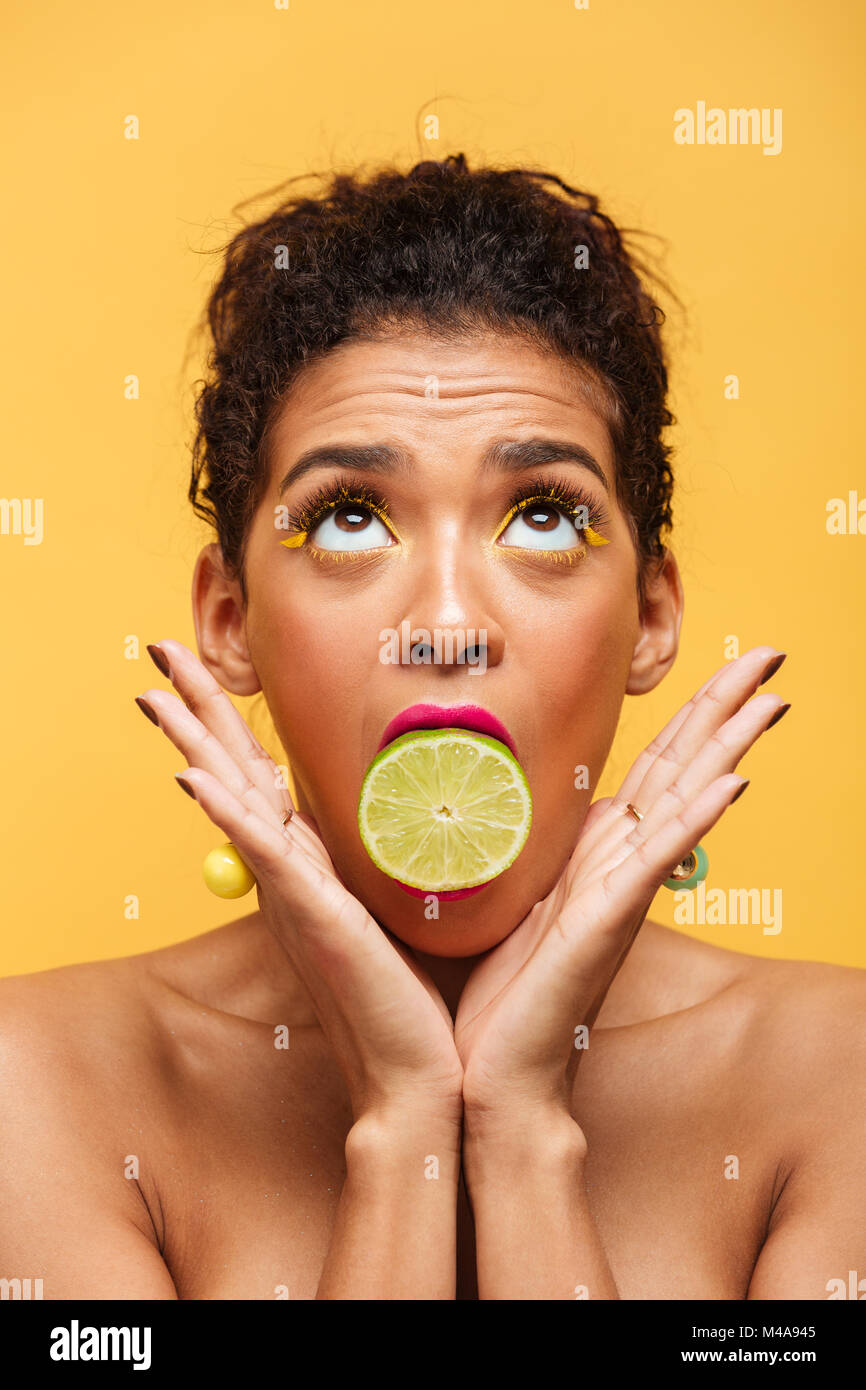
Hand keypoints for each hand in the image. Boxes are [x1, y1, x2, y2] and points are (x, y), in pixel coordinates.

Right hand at [134, 639, 463, 1125]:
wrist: (421, 1075)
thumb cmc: (414, 996)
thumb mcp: (396, 906)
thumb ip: (381, 857)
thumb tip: (406, 808)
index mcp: (308, 866)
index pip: (260, 775)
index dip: (229, 721)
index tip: (204, 668)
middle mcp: (288, 874)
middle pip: (233, 771)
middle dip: (197, 707)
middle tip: (158, 647)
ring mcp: (294, 895)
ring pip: (234, 800)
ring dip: (193, 742)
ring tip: (155, 691)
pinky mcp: (313, 918)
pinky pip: (263, 855)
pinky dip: (225, 812)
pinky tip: (192, 777)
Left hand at [453, 645, 789, 1135]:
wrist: (494, 1072)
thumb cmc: (498, 991)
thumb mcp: (509, 893)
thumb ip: (528, 844)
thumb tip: (510, 791)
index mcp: (597, 851)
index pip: (655, 765)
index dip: (692, 714)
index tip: (728, 664)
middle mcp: (620, 864)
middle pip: (682, 768)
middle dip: (725, 708)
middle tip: (773, 655)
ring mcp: (621, 892)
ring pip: (682, 803)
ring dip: (726, 748)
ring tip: (770, 699)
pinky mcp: (607, 923)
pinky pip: (657, 861)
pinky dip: (695, 819)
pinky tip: (731, 783)